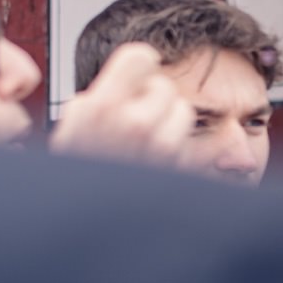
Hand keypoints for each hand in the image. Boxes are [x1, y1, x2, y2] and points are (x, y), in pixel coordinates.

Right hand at [49, 44, 193, 167]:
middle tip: (133, 121)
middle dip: (151, 101)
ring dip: (170, 123)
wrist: (83, 224)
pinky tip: (174, 154)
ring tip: (147, 143)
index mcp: (101, 109)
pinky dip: (195, 146)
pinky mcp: (182, 170)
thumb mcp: (74, 127)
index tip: (137, 78)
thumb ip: (104, 96)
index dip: (140, 68)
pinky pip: (207, 144)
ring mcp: (163, 150)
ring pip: (183, 113)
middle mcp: (135, 125)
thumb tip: (134, 73)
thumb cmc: (77, 174)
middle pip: (165, 87)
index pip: (141, 57)